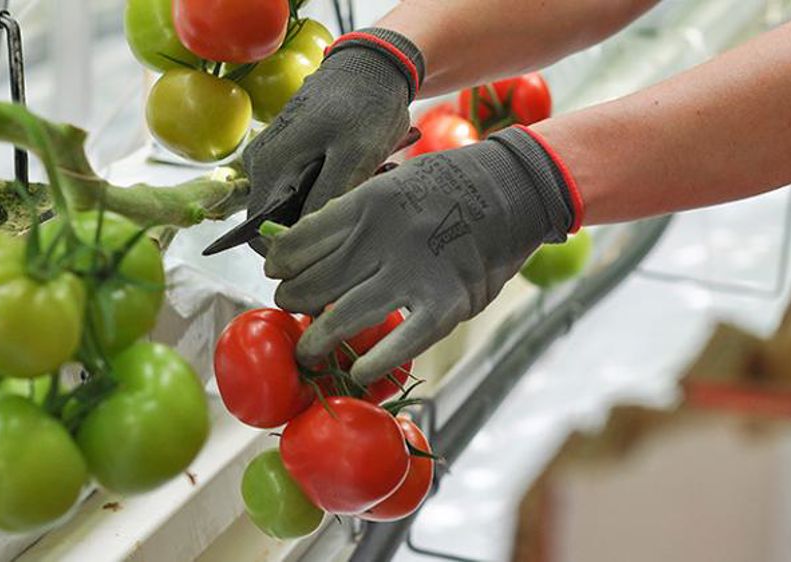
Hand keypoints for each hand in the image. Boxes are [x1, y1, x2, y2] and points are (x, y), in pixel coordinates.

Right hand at [243, 28, 424, 252]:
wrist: (370, 64)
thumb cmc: (365, 105)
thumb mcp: (355, 155)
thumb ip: (326, 199)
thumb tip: (305, 240)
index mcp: (268, 169)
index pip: (261, 237)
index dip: (293, 252)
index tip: (332, 248)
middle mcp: (259, 166)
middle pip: (278, 223)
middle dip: (316, 225)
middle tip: (358, 208)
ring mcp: (271, 158)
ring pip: (293, 206)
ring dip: (325, 206)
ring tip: (364, 185)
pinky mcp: (286, 153)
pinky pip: (300, 187)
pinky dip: (328, 189)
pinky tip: (357, 175)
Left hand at [264, 126, 581, 382]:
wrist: (513, 190)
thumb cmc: (445, 188)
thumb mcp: (390, 185)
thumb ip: (350, 215)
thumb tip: (298, 243)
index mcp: (364, 205)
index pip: (298, 243)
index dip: (279, 264)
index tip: (278, 273)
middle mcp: (382, 239)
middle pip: (314, 283)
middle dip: (292, 301)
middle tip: (292, 308)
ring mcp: (412, 274)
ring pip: (342, 317)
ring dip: (316, 341)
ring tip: (309, 351)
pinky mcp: (444, 305)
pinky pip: (398, 343)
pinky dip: (372, 362)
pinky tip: (357, 370)